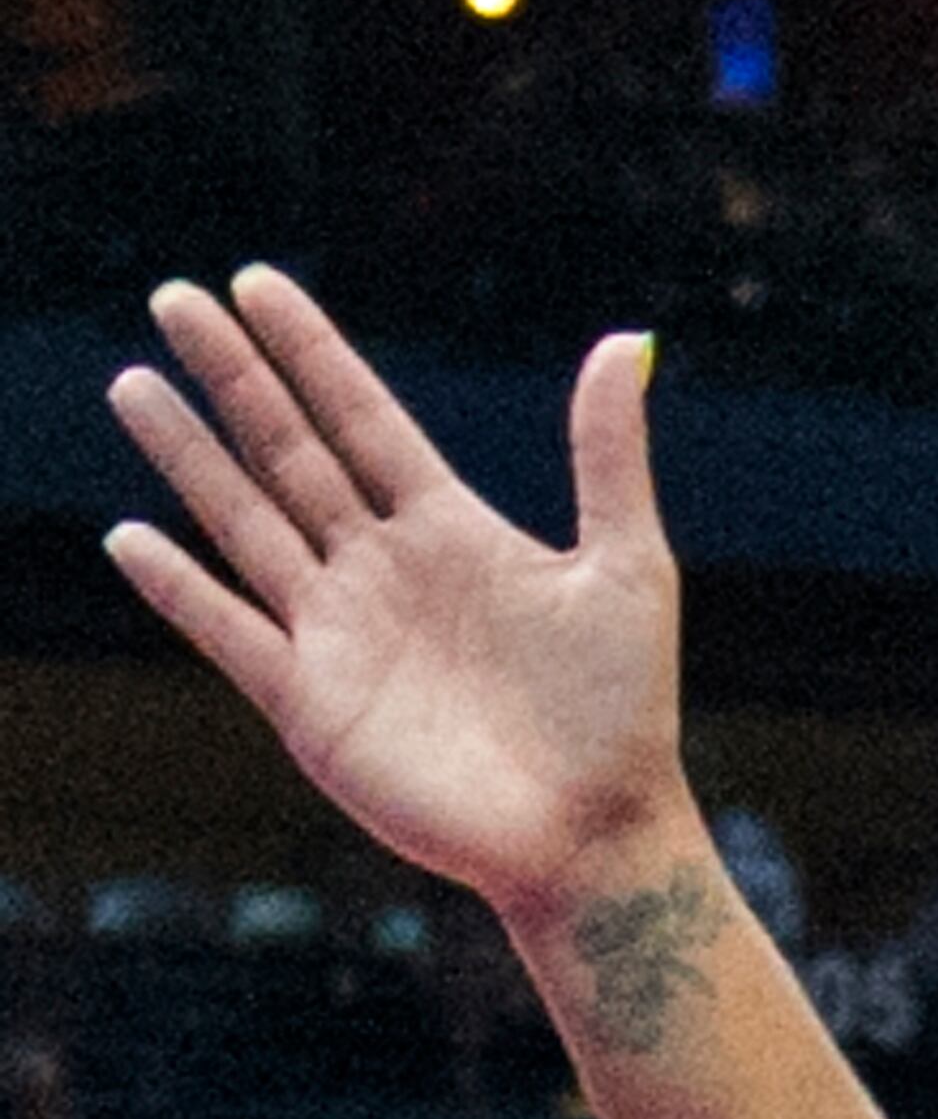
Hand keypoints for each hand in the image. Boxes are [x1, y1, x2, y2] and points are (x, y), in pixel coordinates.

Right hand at [104, 273, 689, 917]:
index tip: (255, 283)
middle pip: (289, 453)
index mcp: (451, 532)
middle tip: (173, 297)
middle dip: (232, 377)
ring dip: (189, 457)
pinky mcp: (314, 705)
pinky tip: (129, 538)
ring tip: (133, 384)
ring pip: (246, 524)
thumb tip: (627, 341)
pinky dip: (181, 589)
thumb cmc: (623, 714)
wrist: (595, 835)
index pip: (361, 419)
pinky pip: (231, 633)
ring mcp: (341, 636)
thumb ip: (607, 455)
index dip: (310, 353)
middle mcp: (383, 573)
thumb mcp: (626, 566)